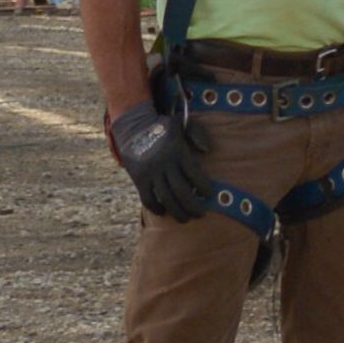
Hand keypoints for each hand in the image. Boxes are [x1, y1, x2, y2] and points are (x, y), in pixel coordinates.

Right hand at [109, 98, 216, 222]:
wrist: (134, 128)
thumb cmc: (163, 128)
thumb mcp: (181, 123)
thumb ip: (197, 134)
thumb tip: (207, 150)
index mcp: (177, 151)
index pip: (194, 174)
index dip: (204, 187)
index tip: (210, 195)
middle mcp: (165, 164)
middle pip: (181, 191)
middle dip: (193, 206)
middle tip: (201, 213)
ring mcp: (151, 173)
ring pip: (166, 199)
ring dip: (177, 212)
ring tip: (186, 219)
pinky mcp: (139, 180)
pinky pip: (148, 199)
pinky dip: (156, 209)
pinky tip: (164, 212)